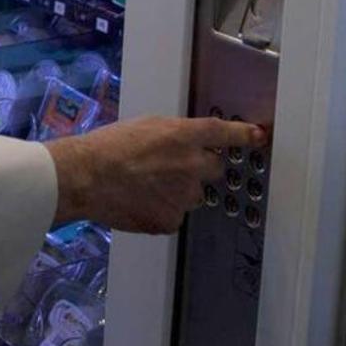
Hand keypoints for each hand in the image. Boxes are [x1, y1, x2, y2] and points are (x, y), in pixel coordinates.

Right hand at [48, 115, 267, 233]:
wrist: (86, 177)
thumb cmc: (109, 146)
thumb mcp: (146, 125)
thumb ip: (175, 134)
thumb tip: (188, 142)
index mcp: (184, 136)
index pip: (225, 133)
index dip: (244, 135)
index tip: (259, 136)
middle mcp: (192, 166)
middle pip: (215, 168)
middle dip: (201, 167)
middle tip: (172, 166)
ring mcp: (184, 196)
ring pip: (192, 194)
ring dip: (179, 190)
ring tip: (145, 185)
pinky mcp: (172, 220)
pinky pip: (175, 214)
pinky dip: (162, 209)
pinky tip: (140, 201)